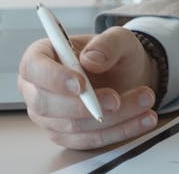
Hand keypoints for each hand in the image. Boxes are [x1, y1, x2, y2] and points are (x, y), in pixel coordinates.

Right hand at [18, 26, 160, 148]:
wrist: (128, 74)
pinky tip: (144, 119)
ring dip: (112, 118)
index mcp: (41, 57)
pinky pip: (89, 139)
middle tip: (117, 99)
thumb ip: (108, 43)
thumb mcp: (119, 38)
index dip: (54, 78)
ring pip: (72, 125)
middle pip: (47, 104)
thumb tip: (91, 59)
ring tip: (145, 101)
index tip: (81, 84)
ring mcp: (49, 116)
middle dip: (84, 105)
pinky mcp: (66, 135)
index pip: (33, 68)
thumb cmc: (114, 53)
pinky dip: (119, 131)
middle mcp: (37, 89)